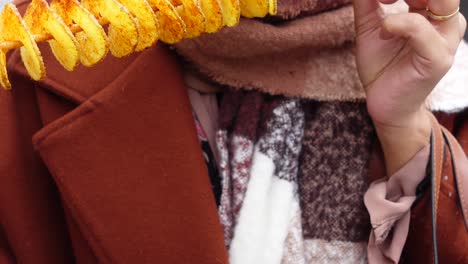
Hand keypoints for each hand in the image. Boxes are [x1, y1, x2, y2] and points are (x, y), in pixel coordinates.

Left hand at [353, 0, 465, 174]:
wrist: (383, 103)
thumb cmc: (381, 65)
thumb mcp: (369, 27)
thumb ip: (369, 2)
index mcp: (432, 10)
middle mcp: (445, 21)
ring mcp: (445, 39)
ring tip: (382, 3)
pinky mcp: (438, 58)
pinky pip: (421, 29)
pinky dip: (398, 23)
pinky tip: (384, 32)